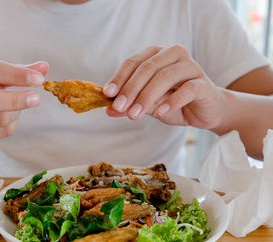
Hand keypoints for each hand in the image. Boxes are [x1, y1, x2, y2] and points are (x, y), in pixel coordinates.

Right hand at [0, 55, 47, 144]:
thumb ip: (18, 69)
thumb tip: (44, 67)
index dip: (17, 75)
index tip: (39, 79)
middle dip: (16, 100)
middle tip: (37, 98)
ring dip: (16, 112)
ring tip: (21, 103)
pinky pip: (0, 132)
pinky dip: (12, 123)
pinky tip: (10, 115)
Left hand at [103, 45, 223, 128]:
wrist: (205, 111)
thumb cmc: (173, 102)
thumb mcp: (147, 104)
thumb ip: (129, 104)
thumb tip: (108, 110)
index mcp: (156, 54)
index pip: (133, 62)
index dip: (119, 78)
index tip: (107, 94)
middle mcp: (173, 54)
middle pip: (147, 68)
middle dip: (131, 89)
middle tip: (120, 108)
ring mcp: (190, 66)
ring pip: (165, 76)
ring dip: (147, 97)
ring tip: (134, 114)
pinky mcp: (204, 83)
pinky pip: (187, 89)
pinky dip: (172, 101)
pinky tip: (160, 113)